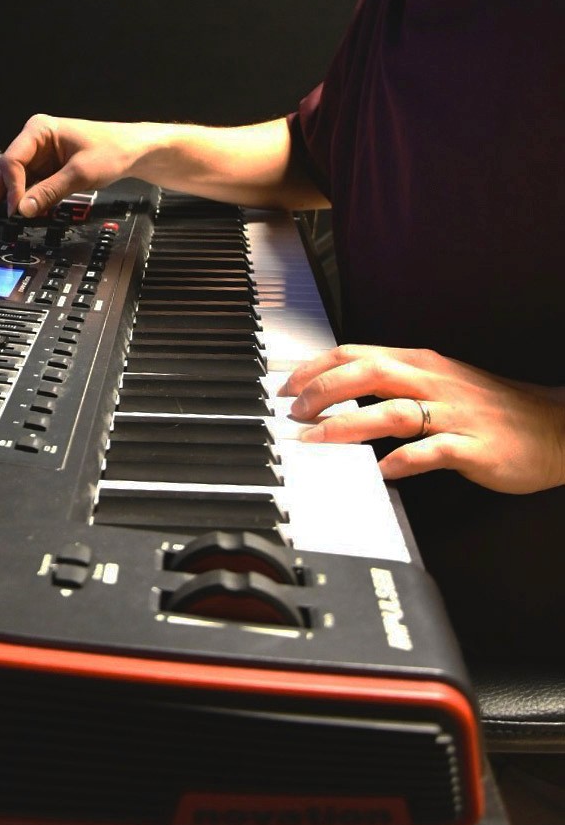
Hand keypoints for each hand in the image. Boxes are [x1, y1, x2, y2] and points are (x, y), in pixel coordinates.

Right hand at [0, 113, 146, 219]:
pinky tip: (17, 216)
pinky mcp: (49, 169)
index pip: (12, 160)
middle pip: (8, 170)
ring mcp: (41, 155)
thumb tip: (24, 209)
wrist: (133, 151)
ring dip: (8, 200)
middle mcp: (35, 140)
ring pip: (16, 181)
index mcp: (39, 129)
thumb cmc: (112, 150)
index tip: (16, 210)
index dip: (11, 187)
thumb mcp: (80, 173)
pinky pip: (31, 186)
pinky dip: (26, 201)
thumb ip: (50, 192)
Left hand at [277, 343, 564, 493]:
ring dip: (348, 424)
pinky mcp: (474, 446)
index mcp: (419, 363)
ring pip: (392, 411)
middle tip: (294, 413)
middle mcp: (432, 382)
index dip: (316, 368)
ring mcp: (454, 413)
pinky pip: (433, 451)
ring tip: (317, 439)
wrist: (553, 426)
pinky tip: (382, 470)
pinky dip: (404, 460)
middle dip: (322, 391)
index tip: (286, 386)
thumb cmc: (489, 407)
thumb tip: (337, 393)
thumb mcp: (436, 383)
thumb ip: (391, 385)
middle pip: (367, 373)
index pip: (356, 354)